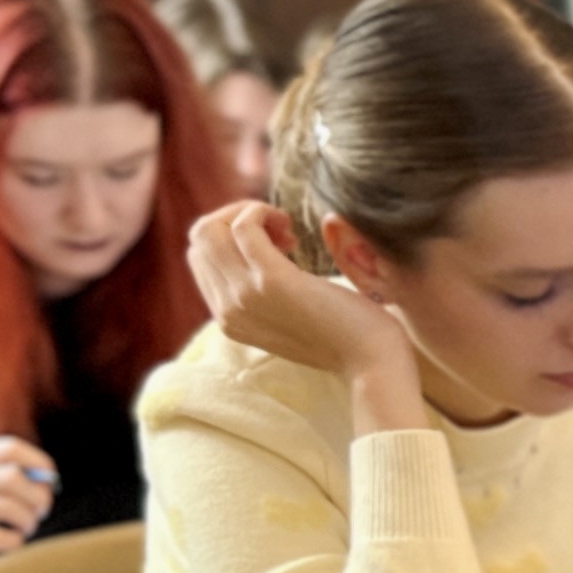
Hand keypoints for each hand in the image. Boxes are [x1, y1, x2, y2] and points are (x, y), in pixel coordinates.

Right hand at [0, 436, 58, 572]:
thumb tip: (48, 480)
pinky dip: (12, 540)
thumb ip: (5, 475)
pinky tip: (14, 542)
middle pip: (10, 477)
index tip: (52, 479)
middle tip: (42, 510)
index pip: (8, 448)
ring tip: (27, 527)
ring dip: (26, 520)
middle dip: (37, 495)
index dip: (38, 462)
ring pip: (4, 506)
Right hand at [187, 201, 424, 421]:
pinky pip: (244, 227)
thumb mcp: (290, 315)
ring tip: (287, 231)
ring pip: (211, 229)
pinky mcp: (270, 282)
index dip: (234, 237)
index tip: (277, 243)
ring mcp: (244, 296)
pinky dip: (262, 212)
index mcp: (229, 319)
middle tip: (283, 234)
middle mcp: (227, 310)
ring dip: (248, 213)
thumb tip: (258, 242)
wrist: (371, 361)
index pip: (201, 258)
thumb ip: (264, 291)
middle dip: (237, 218)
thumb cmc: (345, 333)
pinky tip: (292, 227)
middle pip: (201, 239)